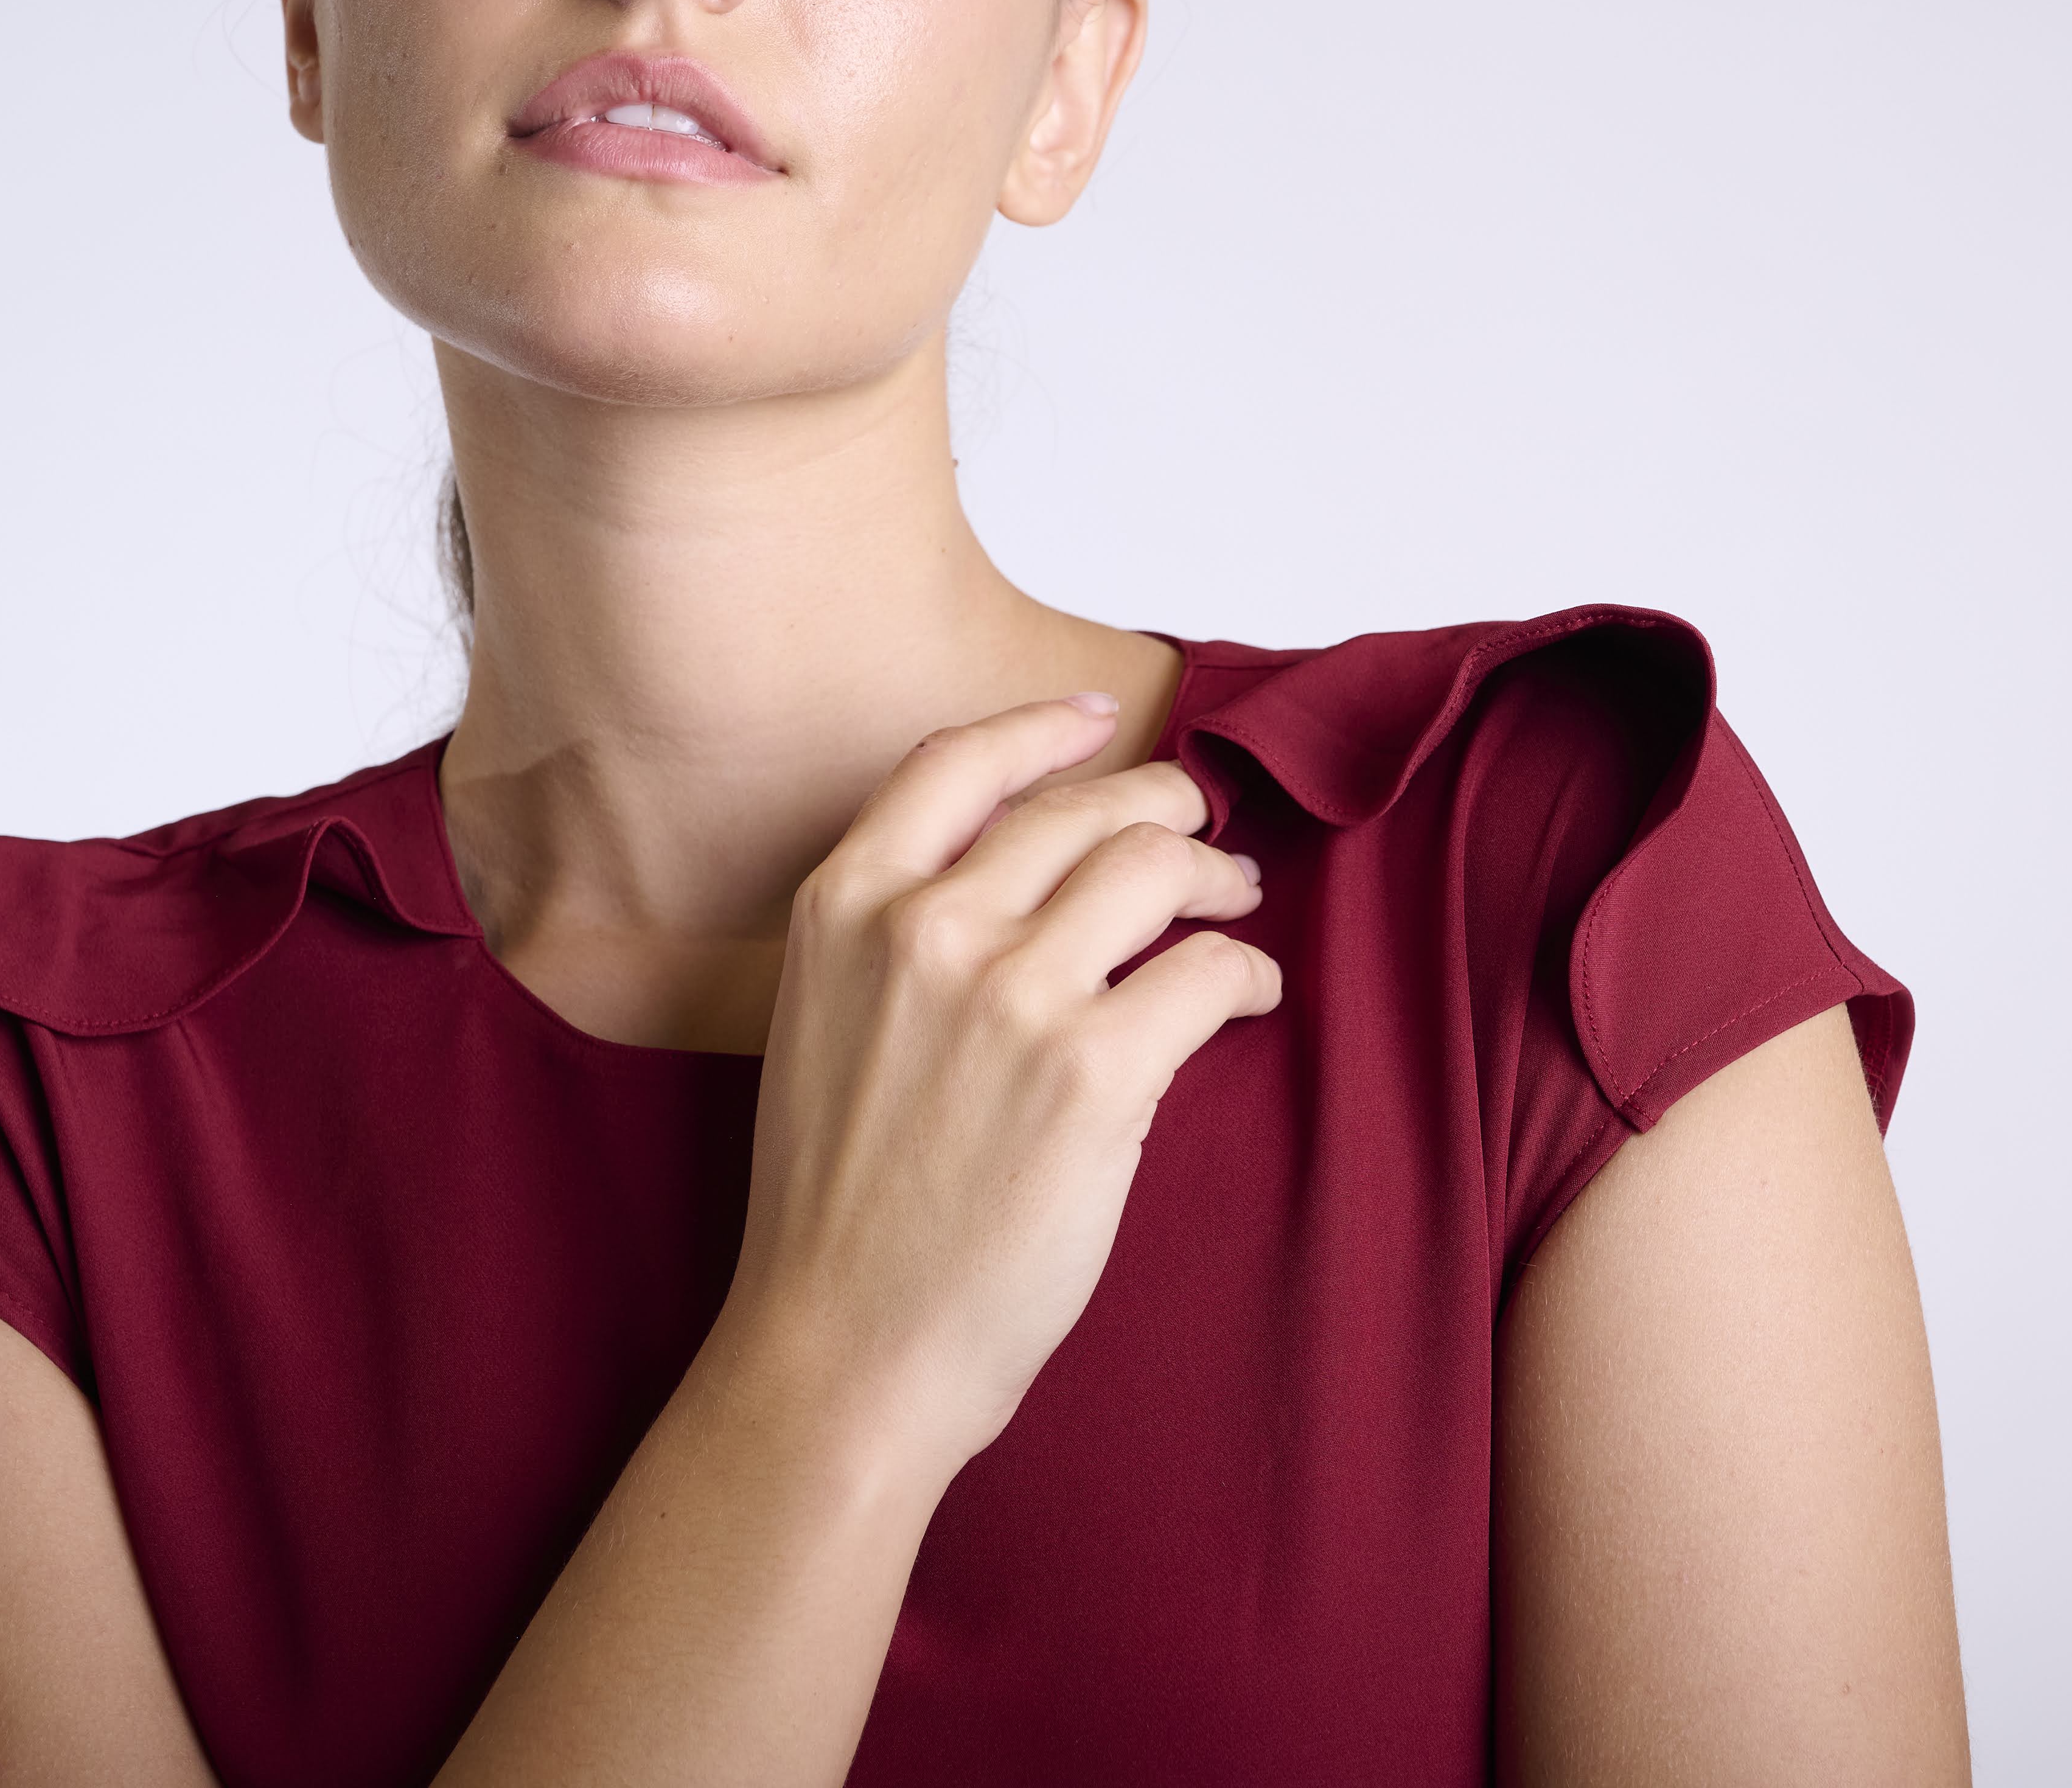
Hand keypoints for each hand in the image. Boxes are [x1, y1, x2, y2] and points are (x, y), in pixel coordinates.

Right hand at [713, 694, 1281, 1476]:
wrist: (843, 1349)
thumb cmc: (834, 1213)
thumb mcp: (822, 1030)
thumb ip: (897, 946)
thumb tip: (1020, 891)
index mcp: (842, 910)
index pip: (956, 765)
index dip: (1040, 731)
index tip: (1096, 722)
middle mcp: (925, 929)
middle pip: (1079, 809)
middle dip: (1161, 805)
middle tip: (1198, 829)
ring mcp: (1012, 996)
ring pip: (1155, 869)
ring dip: (1216, 876)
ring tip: (1238, 902)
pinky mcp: (1095, 1073)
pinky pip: (1208, 974)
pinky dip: (1245, 975)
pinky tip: (1249, 995)